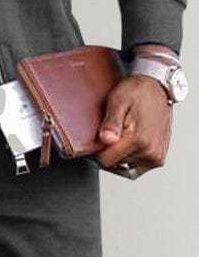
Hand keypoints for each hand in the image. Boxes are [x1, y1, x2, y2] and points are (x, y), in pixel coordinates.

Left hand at [97, 57, 172, 176]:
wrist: (157, 87)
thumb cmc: (137, 91)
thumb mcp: (118, 99)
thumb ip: (111, 122)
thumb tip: (106, 140)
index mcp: (139, 140)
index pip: (104, 161)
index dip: (99, 149)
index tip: (104, 134)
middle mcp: (150, 151)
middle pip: (113, 164)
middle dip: (111, 150)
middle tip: (118, 130)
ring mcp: (155, 157)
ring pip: (123, 166)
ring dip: (121, 153)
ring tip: (127, 133)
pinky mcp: (157, 160)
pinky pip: (134, 168)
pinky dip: (129, 158)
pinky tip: (132, 143)